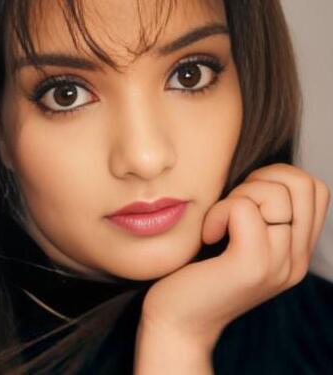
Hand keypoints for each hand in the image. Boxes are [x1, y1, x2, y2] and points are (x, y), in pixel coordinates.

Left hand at [140, 163, 330, 351]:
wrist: (177, 321)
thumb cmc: (199, 268)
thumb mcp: (241, 236)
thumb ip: (261, 211)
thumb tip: (261, 171)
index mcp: (297, 251)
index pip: (315, 188)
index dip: (279, 176)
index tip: (247, 197)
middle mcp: (296, 261)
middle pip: (303, 184)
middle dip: (262, 180)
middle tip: (233, 206)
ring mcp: (278, 265)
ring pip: (274, 193)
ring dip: (236, 196)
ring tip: (218, 224)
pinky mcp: (251, 267)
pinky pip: (243, 209)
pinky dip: (219, 212)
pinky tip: (208, 235)